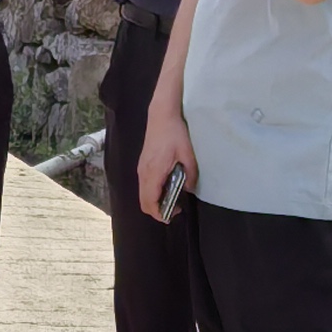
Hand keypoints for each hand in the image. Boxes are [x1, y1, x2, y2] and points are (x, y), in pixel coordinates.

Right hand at [135, 101, 197, 221]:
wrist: (161, 116)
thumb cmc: (174, 133)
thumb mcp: (188, 154)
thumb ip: (190, 174)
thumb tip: (189, 190)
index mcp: (153, 173)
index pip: (150, 202)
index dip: (159, 213)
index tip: (172, 216)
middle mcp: (143, 173)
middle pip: (143, 202)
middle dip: (156, 210)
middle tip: (174, 210)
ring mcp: (141, 169)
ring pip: (142, 194)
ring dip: (154, 201)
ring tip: (171, 199)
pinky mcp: (142, 164)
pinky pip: (144, 185)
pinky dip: (152, 192)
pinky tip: (166, 186)